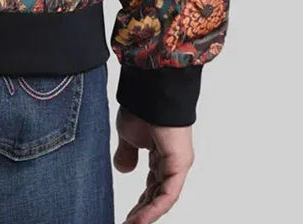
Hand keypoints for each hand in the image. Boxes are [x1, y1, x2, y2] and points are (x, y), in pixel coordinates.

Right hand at [113, 105, 193, 223]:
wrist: (149, 92)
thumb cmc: (139, 107)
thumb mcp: (127, 135)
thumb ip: (126, 154)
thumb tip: (123, 170)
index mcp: (160, 155)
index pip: (151, 187)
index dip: (140, 204)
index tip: (126, 217)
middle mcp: (171, 163)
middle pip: (157, 195)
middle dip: (142, 212)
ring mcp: (177, 165)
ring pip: (163, 198)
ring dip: (147, 214)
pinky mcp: (179, 165)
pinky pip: (168, 194)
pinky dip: (154, 208)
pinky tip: (140, 219)